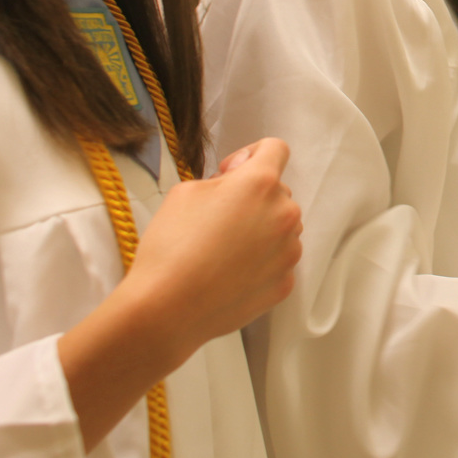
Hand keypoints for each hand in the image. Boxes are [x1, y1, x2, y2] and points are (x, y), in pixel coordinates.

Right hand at [60, 139, 301, 449]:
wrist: (168, 308)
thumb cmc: (171, 246)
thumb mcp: (186, 191)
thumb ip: (221, 180)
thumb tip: (236, 185)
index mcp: (260, 184)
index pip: (275, 149)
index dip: (250, 156)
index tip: (229, 174)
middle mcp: (284, 214)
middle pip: (277, 193)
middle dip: (252, 198)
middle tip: (217, 218)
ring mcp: (289, 252)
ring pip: (280, 228)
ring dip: (259, 230)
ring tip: (221, 250)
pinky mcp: (285, 283)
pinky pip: (277, 261)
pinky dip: (259, 262)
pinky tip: (228, 273)